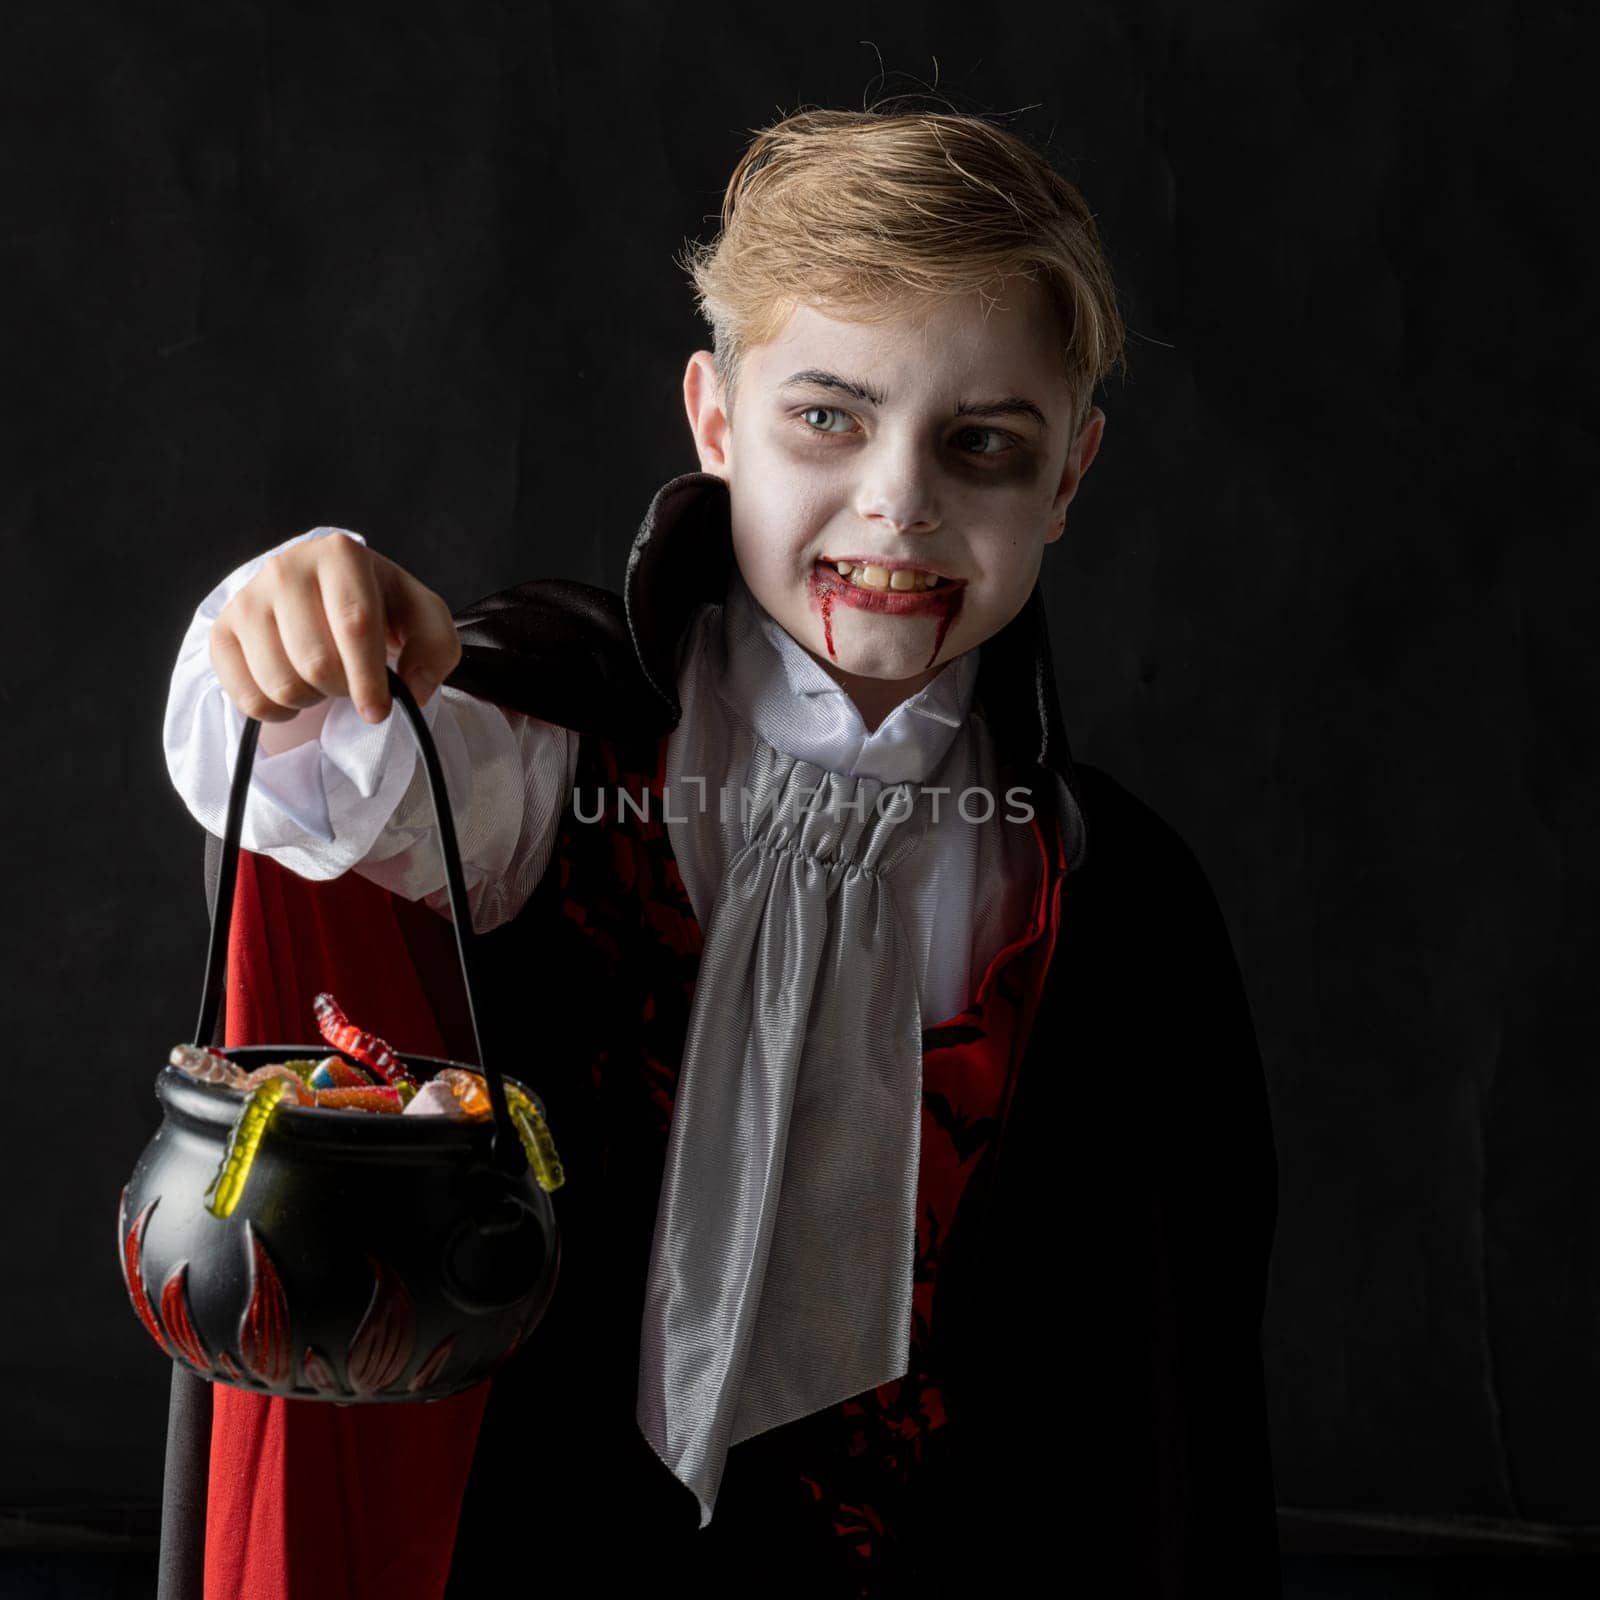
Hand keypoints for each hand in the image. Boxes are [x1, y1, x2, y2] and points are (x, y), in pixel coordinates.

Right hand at [209, 533, 461, 724]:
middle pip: (316, 661)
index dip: (368, 677)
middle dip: (343, 689)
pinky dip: (277, 710)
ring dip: (312, 699)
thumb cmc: (380, 607)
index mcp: (340, 554)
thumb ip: (435, 651)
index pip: (354, 625)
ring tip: (324, 679)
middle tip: (353, 682)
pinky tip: (295, 689)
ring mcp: (248, 599)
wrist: (327, 595)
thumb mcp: (423, 619)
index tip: (378, 711)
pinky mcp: (223, 632)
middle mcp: (286, 568)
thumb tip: (412, 690)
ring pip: (280, 683)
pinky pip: (246, 697)